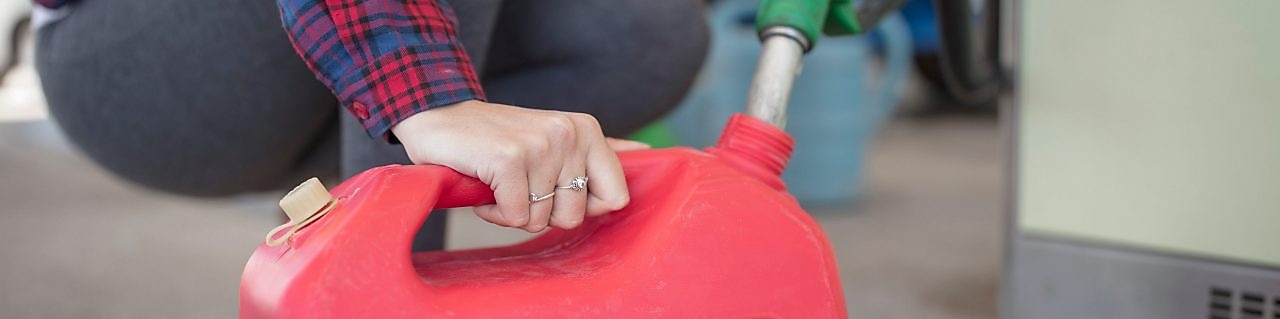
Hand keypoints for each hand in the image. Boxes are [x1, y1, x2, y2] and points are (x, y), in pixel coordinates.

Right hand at [390, 100, 649, 231]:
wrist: (439, 118)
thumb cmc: (499, 138)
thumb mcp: (556, 137)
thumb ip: (600, 149)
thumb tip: (645, 153)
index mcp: (587, 130)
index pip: (615, 198)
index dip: (581, 207)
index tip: (554, 189)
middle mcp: (569, 133)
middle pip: (574, 217)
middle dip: (541, 212)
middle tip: (519, 184)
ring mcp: (540, 145)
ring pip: (540, 221)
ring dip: (513, 212)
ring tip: (500, 181)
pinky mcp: (509, 160)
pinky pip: (514, 217)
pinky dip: (493, 212)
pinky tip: (484, 185)